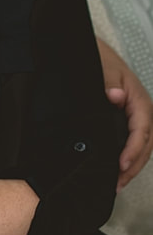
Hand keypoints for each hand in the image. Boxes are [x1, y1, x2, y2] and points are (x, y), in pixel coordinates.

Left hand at [99, 39, 152, 188]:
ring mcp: (135, 114)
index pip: (141, 129)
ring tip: (117, 183)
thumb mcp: (100, 68)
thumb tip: (116, 96)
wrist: (88, 51)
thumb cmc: (95, 59)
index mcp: (137, 98)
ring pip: (142, 144)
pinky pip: (132, 140)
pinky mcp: (125, 118)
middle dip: (134, 164)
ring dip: (132, 165)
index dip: (132, 149)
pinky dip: (127, 156)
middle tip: (117, 182)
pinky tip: (117, 169)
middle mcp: (140, 108)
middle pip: (145, 142)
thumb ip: (108, 82)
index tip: (121, 164)